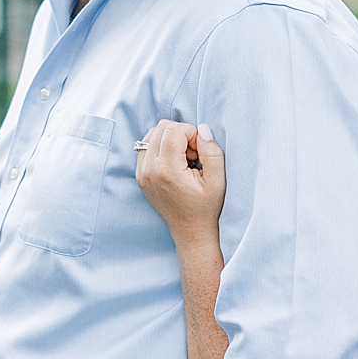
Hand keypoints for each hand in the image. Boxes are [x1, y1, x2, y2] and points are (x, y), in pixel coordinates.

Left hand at [135, 121, 226, 241]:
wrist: (190, 231)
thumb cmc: (205, 208)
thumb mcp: (217, 180)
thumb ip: (211, 150)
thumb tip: (202, 129)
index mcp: (167, 170)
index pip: (174, 130)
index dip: (192, 133)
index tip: (200, 151)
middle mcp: (149, 169)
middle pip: (161, 128)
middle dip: (181, 134)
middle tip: (193, 154)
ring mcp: (141, 173)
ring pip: (151, 134)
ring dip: (170, 139)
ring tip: (183, 158)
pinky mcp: (140, 175)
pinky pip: (146, 146)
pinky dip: (161, 147)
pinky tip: (174, 163)